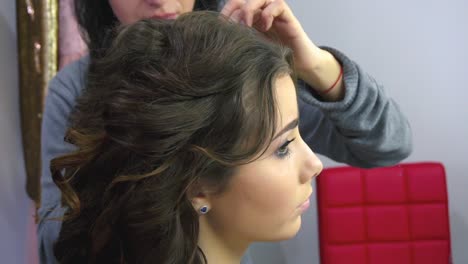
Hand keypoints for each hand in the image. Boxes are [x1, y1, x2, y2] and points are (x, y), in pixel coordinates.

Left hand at [221, 0, 344, 100]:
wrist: (299, 64)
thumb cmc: (274, 59)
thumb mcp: (251, 51)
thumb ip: (238, 43)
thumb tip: (217, 43)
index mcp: (251, 19)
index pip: (234, 5)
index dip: (225, 12)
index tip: (218, 25)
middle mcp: (262, 13)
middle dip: (234, 9)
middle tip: (231, 26)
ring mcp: (275, 14)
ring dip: (249, 9)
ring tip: (246, 25)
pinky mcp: (288, 17)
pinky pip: (277, 5)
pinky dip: (268, 13)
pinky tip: (265, 27)